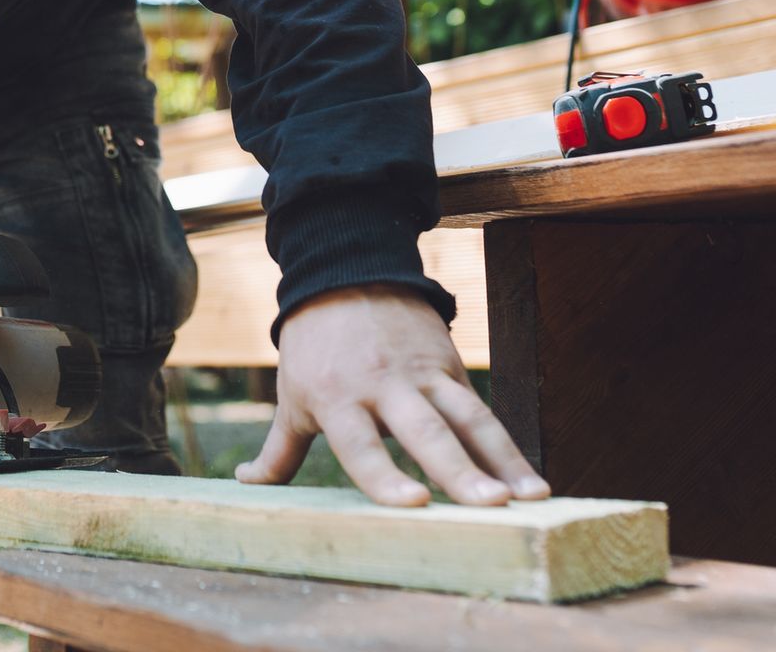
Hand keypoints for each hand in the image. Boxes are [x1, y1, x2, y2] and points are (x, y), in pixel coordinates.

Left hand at [236, 284, 549, 507]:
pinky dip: (507, 447)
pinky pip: (482, 411)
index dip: (385, 475)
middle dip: (460, 470)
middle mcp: (383, 385)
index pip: (361, 444)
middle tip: (491, 505)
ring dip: (503, 459)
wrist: (347, 269)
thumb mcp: (292, 392)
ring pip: (469, 419)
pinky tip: (530, 481)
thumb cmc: (314, 345)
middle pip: (426, 432)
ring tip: (530, 498)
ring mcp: (423, 373)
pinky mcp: (450, 364)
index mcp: (337, 396)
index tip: (414, 503)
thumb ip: (277, 448)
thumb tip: (245, 485)